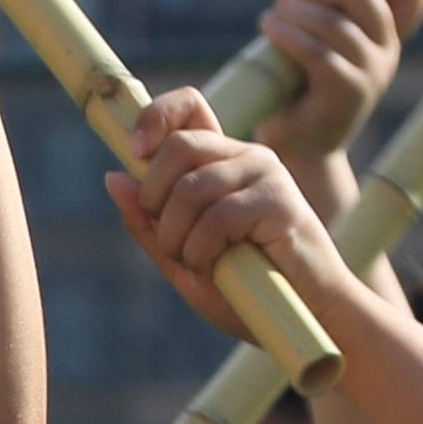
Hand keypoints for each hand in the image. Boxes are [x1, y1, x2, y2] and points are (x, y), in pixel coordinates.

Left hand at [106, 95, 361, 347]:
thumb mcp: (183, 259)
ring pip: (190, 187)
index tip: (136, 152)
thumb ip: (148, 223)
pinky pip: (216, 216)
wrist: (308, 317)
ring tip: (197, 265)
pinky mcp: (278, 199)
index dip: (155, 116)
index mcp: (222, 161)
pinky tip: (218, 269)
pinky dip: (202, 251)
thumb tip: (114, 178)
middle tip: (170, 241)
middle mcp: (245, 156)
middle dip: (155, 199)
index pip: (189, 106)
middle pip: (178, 145)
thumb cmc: (248, 292)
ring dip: (177, 237)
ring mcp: (265, 173)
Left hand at [250, 0, 422, 172]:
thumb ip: (308, 4)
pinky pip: (318, 54)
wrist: (299, 150)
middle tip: (290, 0)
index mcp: (384, 39)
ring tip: (269, 20)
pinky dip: (289, 35)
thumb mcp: (306, 39)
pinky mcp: (346, 96)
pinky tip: (269, 31)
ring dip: (295, 12)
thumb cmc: (299, 91)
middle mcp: (385, 54)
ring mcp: (370, 76)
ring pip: (335, 24)